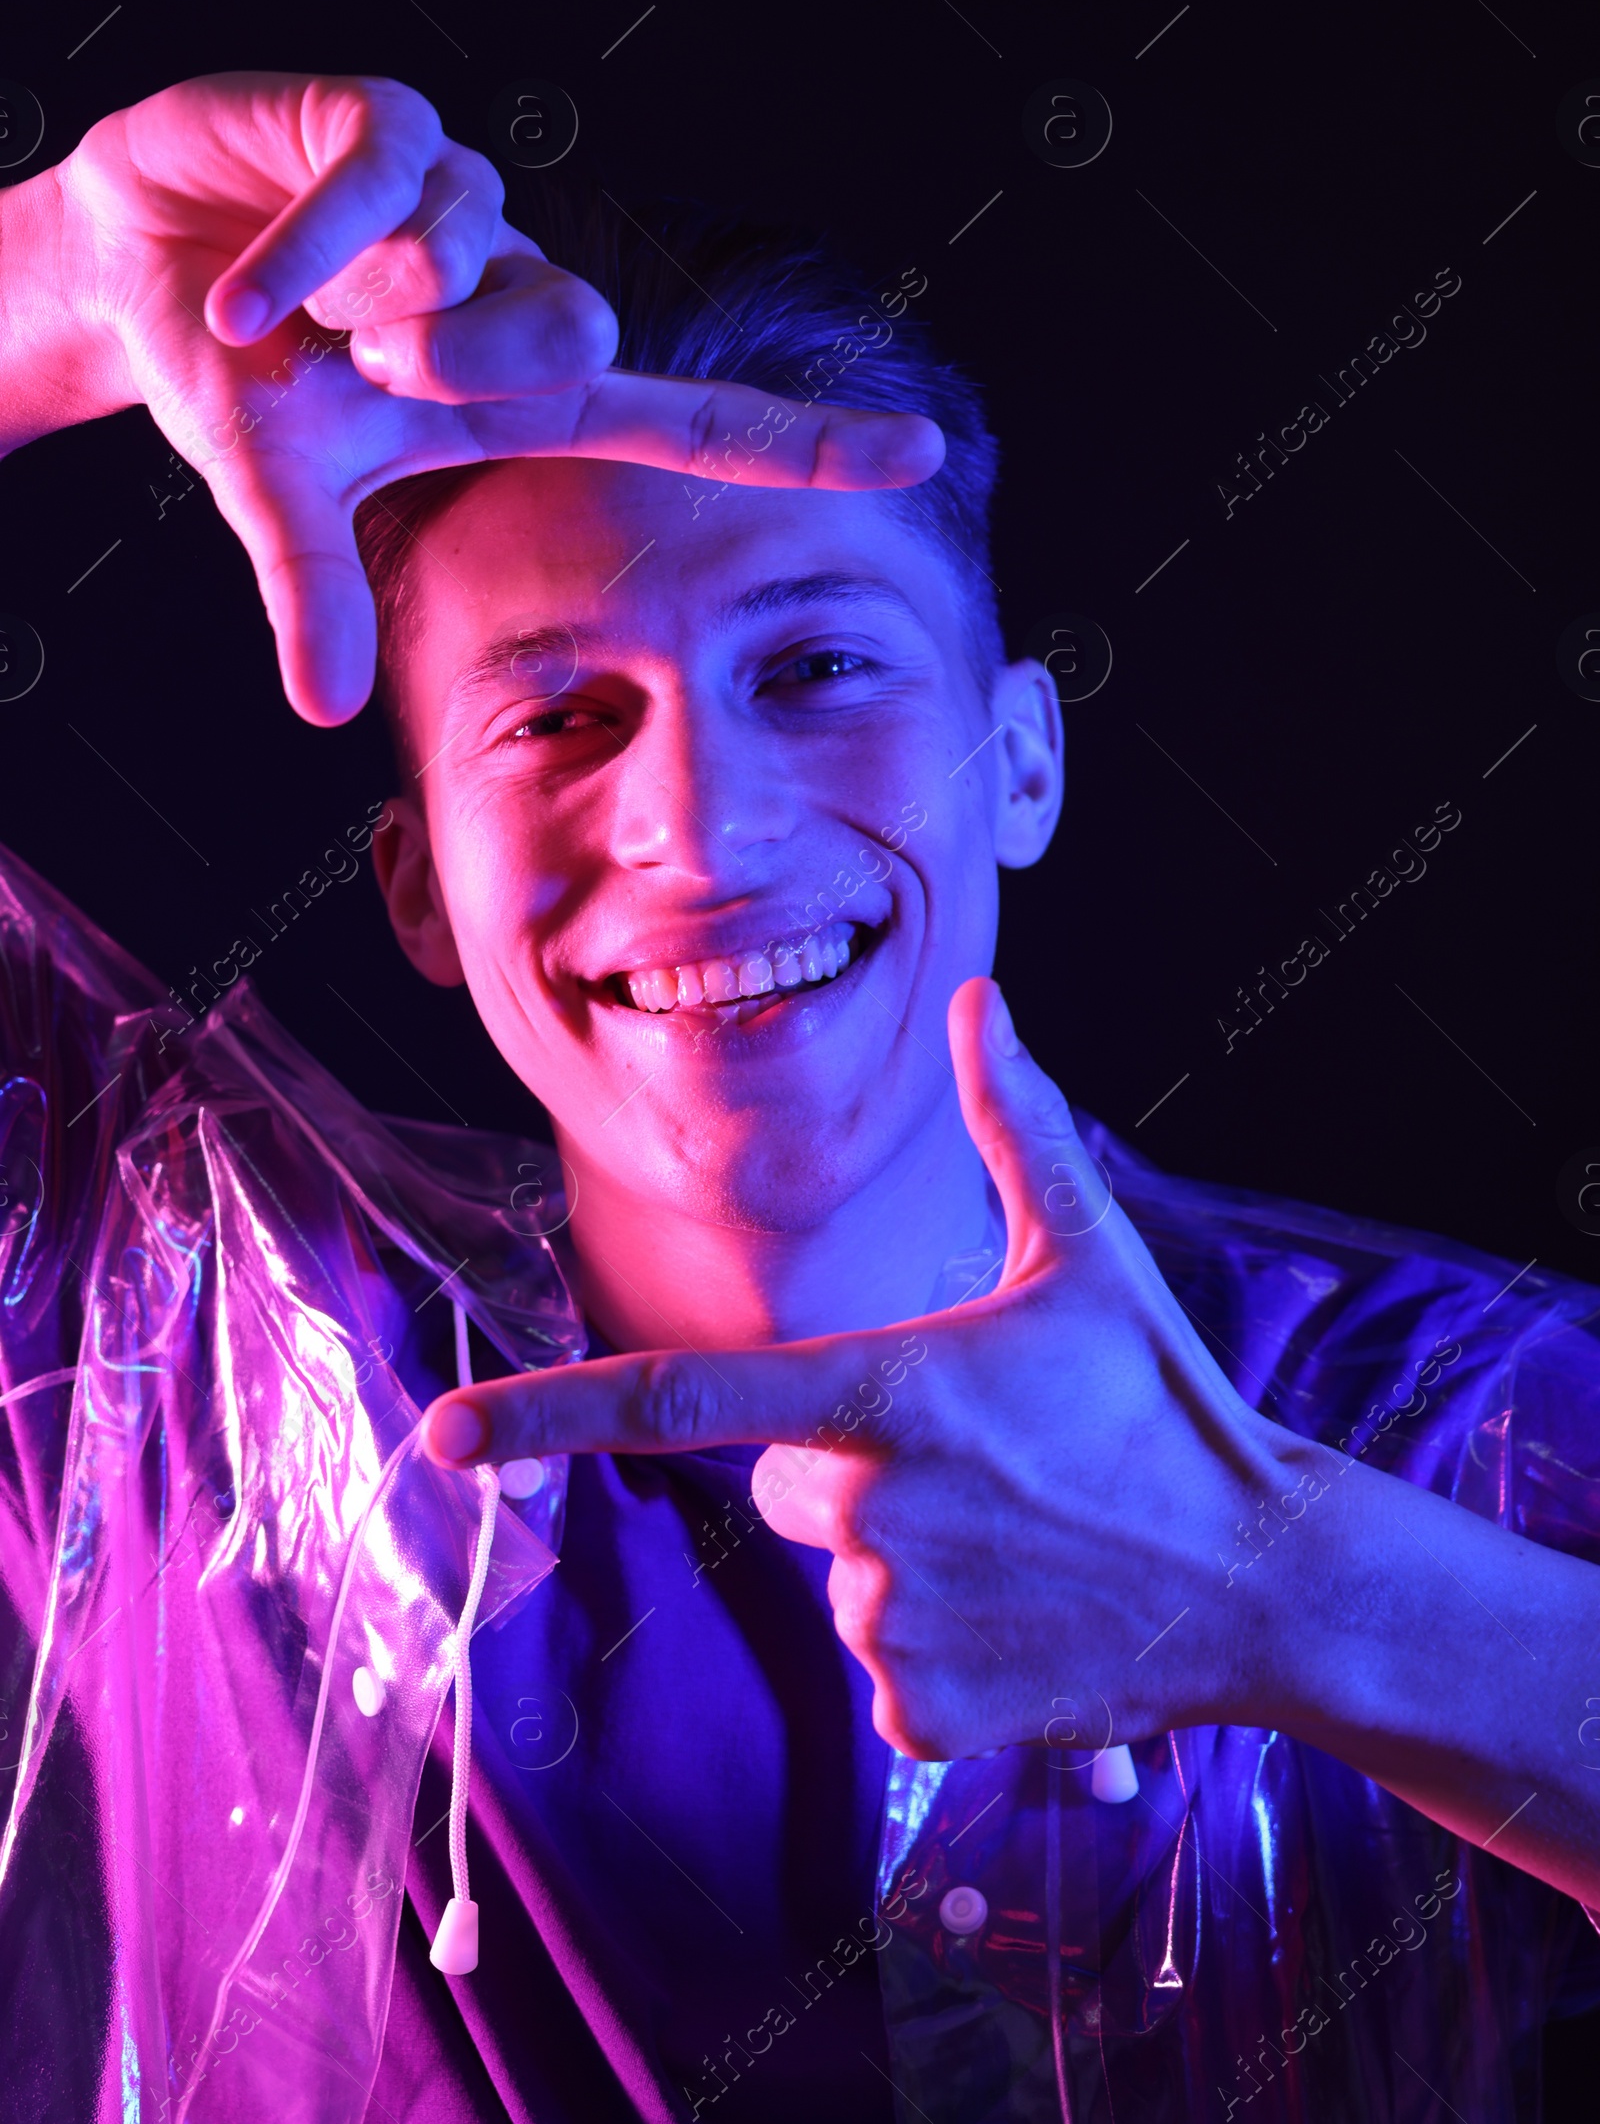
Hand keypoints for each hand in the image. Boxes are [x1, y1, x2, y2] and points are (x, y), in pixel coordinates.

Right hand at [1, 72, 943, 723]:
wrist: (134, 267)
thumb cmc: (235, 382)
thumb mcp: (281, 490)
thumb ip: (317, 586)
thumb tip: (328, 708)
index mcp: (524, 395)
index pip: (696, 421)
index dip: (806, 441)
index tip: (922, 452)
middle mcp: (519, 295)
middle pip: (577, 331)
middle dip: (451, 363)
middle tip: (357, 371)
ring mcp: (467, 203)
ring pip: (468, 254)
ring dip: (358, 301)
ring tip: (289, 305)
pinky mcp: (395, 121)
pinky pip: (390, 176)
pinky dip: (307, 242)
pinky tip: (252, 276)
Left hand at [421, 977, 1313, 1760]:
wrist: (1270, 1582)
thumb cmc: (1168, 1406)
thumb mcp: (1091, 1255)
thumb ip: (1015, 1122)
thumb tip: (980, 998)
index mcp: (885, 1393)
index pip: (680, 1399)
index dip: (545, 1413)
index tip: (438, 1435)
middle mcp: (870, 1510)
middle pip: (792, 1486)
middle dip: (857, 1468)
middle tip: (984, 1461)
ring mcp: (893, 1623)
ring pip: (841, 1577)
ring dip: (905, 1557)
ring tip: (1026, 1538)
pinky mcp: (924, 1714)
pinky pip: (884, 1675)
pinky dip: (938, 1648)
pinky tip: (1029, 1614)